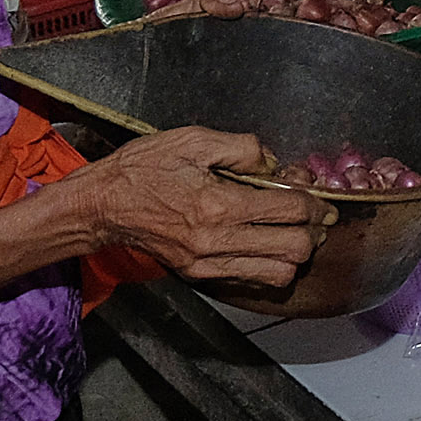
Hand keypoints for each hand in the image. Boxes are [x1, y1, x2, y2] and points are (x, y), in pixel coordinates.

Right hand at [63, 126, 319, 290]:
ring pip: (277, 274)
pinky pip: (250, 281)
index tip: (319, 199)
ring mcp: (206, 263)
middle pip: (294, 249)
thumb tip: (274, 163)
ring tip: (291, 233)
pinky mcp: (198, 275)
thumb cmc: (142, 169)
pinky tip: (265, 245)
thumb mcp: (192, 140)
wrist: (101, 205)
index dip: (314, 204)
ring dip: (293, 254)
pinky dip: (268, 266)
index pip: (290, 211)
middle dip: (312, 230)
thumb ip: (242, 148)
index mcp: (218, 204)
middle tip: (312, 216)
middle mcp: (215, 240)